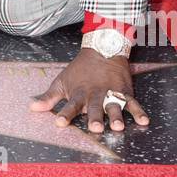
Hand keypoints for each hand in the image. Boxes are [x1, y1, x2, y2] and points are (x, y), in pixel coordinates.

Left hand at [29, 48, 149, 133]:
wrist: (102, 49)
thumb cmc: (80, 70)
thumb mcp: (62, 82)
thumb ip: (49, 98)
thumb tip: (32, 108)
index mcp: (79, 93)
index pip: (70, 105)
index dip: (65, 114)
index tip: (60, 122)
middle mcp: (95, 94)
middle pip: (94, 108)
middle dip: (95, 117)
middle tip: (95, 128)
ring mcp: (111, 93)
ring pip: (114, 106)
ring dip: (116, 116)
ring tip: (118, 126)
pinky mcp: (125, 91)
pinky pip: (133, 102)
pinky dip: (139, 111)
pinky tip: (144, 121)